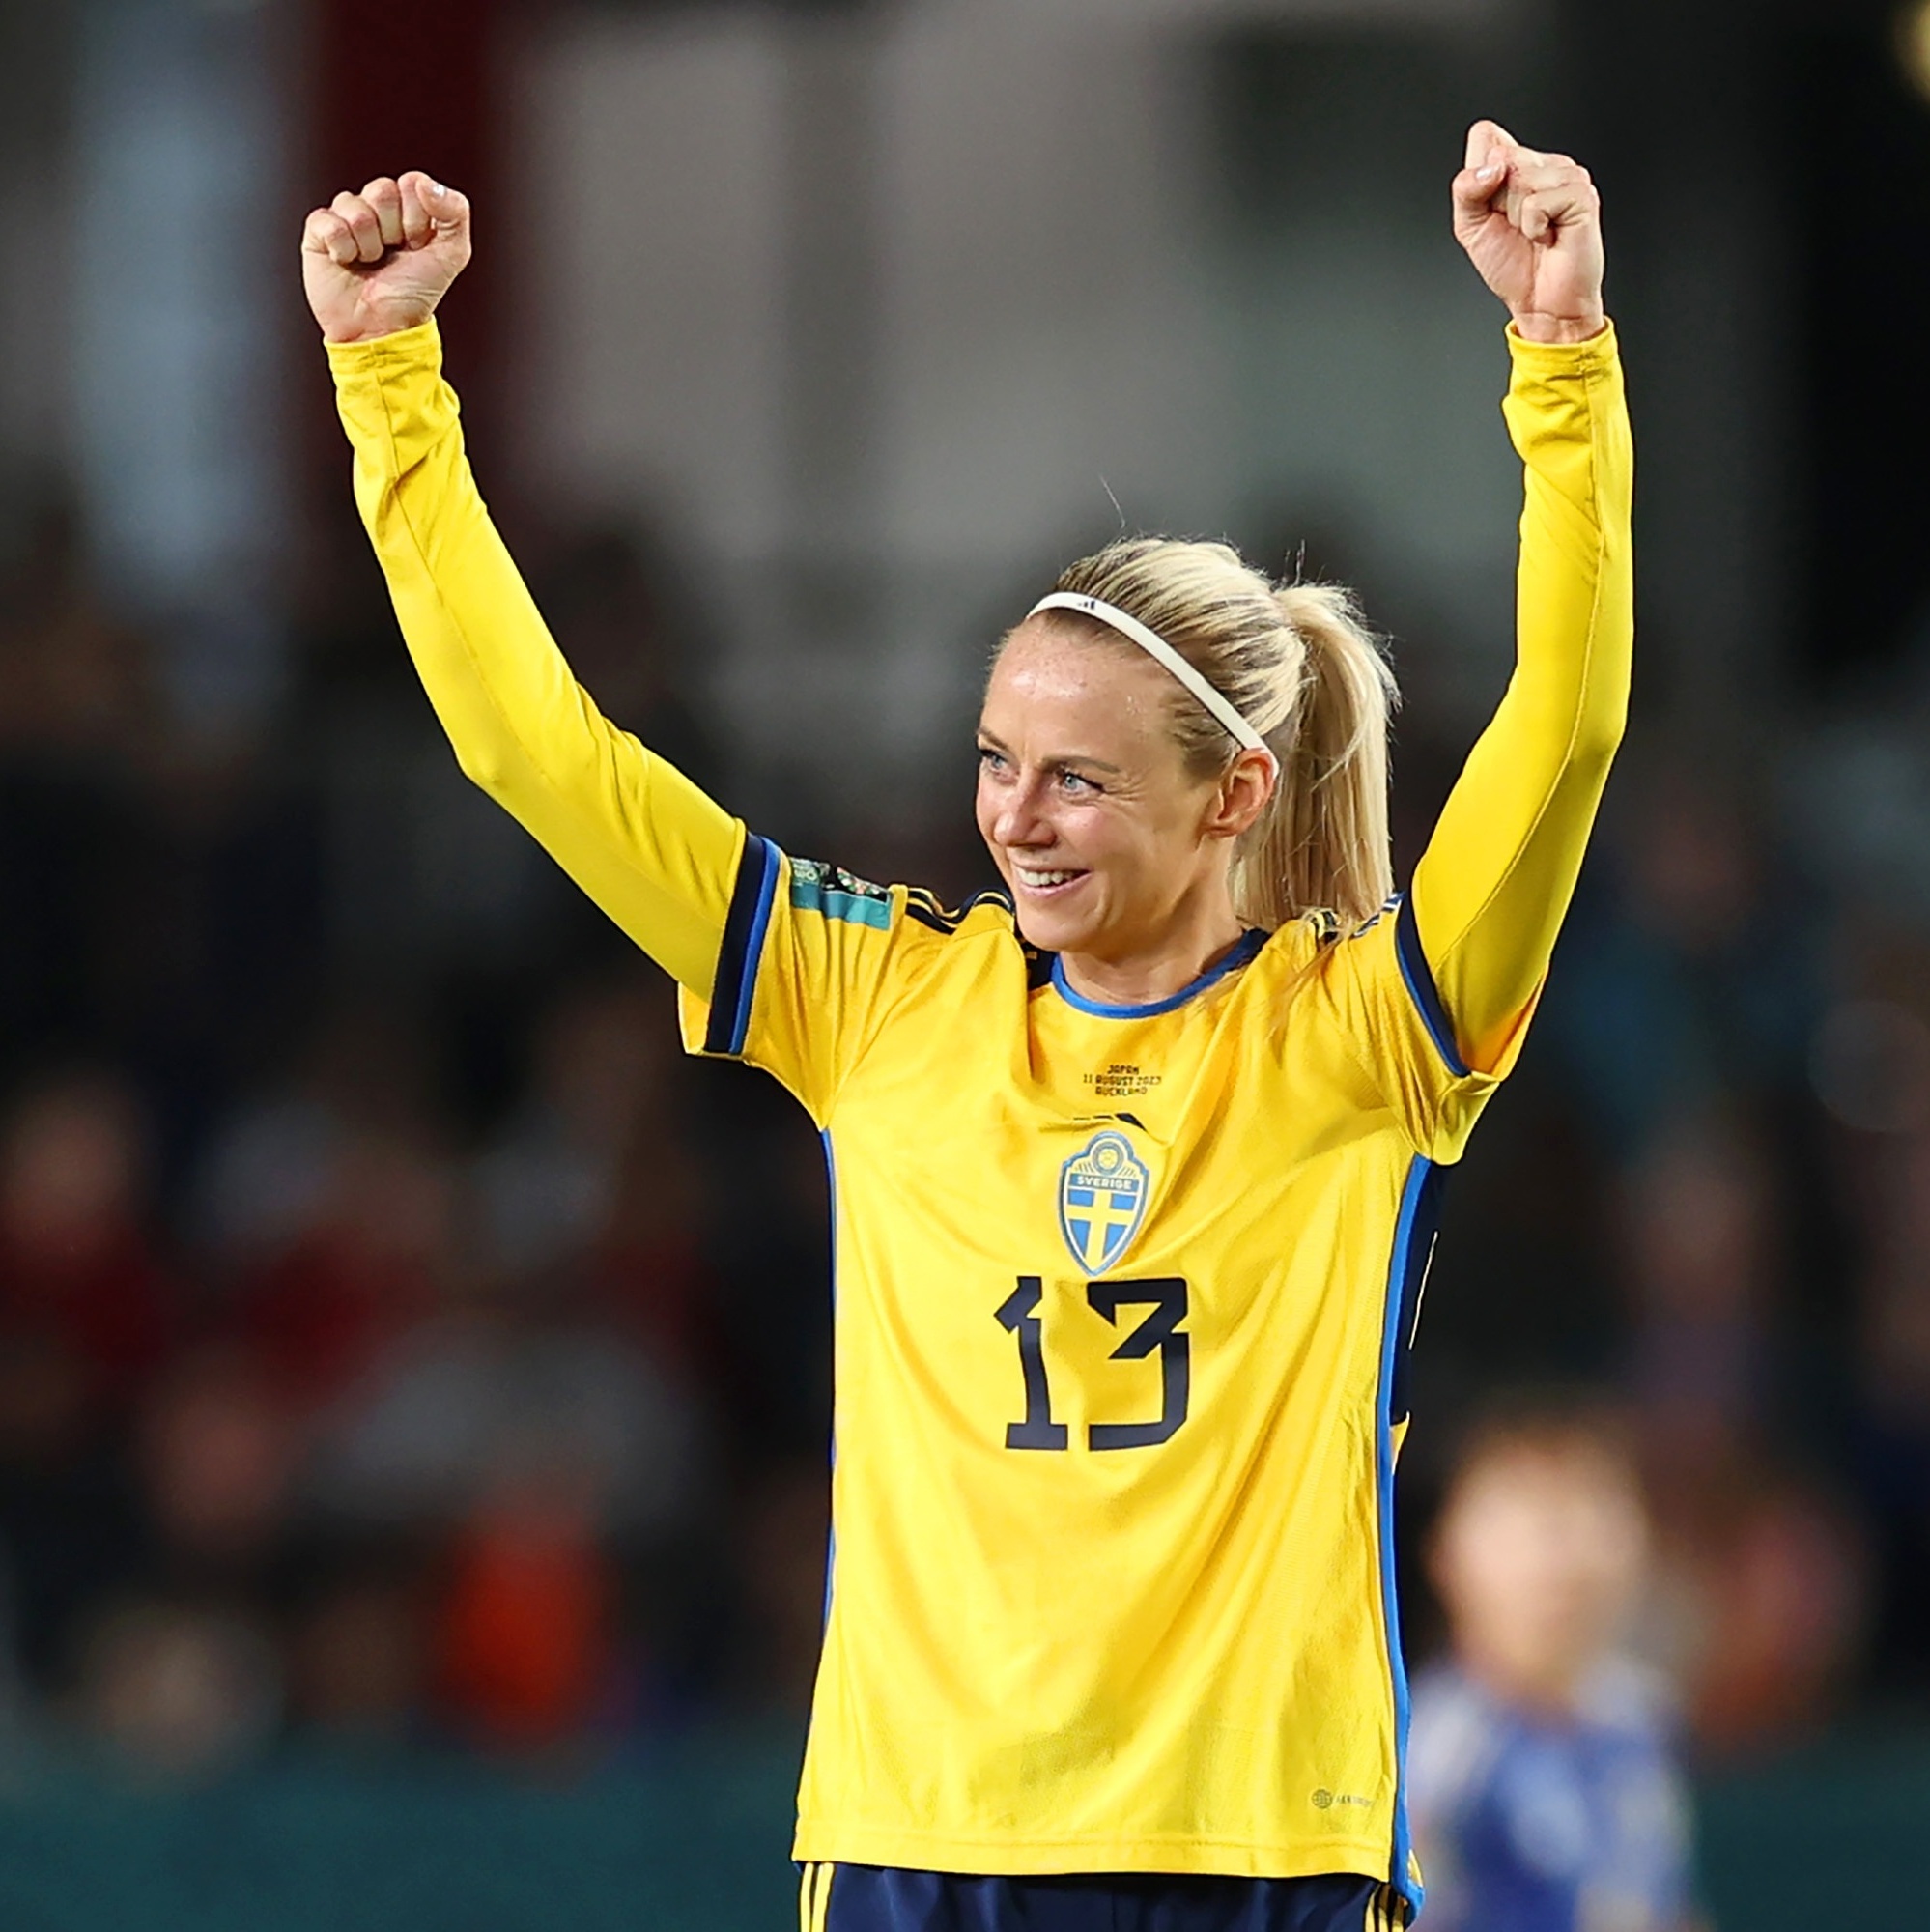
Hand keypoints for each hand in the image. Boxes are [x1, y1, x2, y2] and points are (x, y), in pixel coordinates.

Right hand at [301, 171, 471, 344]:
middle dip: (392, 229)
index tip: (418, 244)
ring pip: (355, 206)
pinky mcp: (319, 231)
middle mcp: (377, 209)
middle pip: (381, 190)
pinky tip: (347, 262)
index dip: (416, 217)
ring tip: (371, 262)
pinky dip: (342, 248)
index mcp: (408, 209)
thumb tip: (425, 182)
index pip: (411, 183)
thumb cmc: (414, 295)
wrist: (382, 327)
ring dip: (368, 243)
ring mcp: (346, 218)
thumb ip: (455, 212)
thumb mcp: (452, 254)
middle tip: (393, 254)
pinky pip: (328, 221)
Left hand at [1451, 121, 1604, 343]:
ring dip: (1517, 217)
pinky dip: (1534, 227)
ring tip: (1535, 233)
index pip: (1485, 135)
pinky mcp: (1581, 194)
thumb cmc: (1513, 266)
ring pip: (1518, 178)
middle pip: (1500, 156)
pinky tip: (1549, 236)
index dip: (1477, 173)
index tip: (1491, 207)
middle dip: (1496, 202)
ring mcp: (1567, 175)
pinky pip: (1537, 201)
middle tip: (1515, 227)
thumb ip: (1465, 190)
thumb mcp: (1470, 226)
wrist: (1542, 303)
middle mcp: (1544, 163)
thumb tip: (1490, 167)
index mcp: (1518, 165)